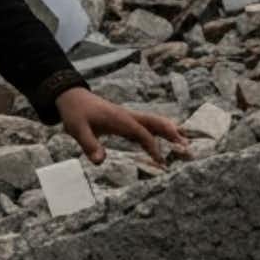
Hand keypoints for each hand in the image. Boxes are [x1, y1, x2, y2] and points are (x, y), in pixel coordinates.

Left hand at [56, 87, 186, 167]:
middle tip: (187, 147)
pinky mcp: (127, 119)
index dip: (152, 147)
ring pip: (154, 122)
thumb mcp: (77, 129)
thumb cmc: (75, 113)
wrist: (72, 97)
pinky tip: (168, 138)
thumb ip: (89, 144)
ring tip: (185, 143)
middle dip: (171, 134)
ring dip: (169, 131)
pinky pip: (147, 125)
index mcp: (119, 118)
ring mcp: (129, 117)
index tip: (161, 162)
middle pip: (155, 123)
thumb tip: (100, 162)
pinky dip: (160, 131)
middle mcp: (128, 116)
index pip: (142, 133)